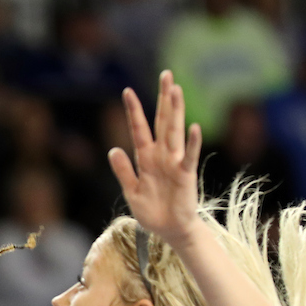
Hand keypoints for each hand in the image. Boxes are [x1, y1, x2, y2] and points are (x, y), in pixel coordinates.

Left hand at [108, 71, 202, 246]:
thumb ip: (123, 171)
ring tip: (176, 90)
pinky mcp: (186, 175)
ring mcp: (175, 163)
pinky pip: (189, 156)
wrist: (171, 231)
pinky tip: (193, 127)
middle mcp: (161, 155)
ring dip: (176, 111)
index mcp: (146, 158)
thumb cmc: (152, 211)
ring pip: (175, 132)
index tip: (127, 90)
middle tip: (166, 74)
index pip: (139, 129)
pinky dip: (191, 143)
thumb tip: (112, 149)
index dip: (134, 111)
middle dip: (164, 98)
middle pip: (162, 121)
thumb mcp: (131, 192)